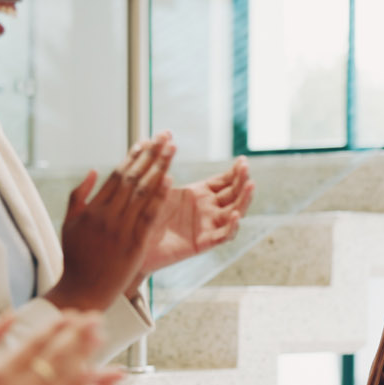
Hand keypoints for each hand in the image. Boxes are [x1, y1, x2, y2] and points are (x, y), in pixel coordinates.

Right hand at [46, 132, 176, 311]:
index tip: (146, 141)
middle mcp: (107, 215)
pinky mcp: (134, 244)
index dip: (133, 156)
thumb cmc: (76, 257)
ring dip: (159, 168)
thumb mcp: (69, 224)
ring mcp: (121, 229)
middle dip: (151, 155)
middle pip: (133, 178)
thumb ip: (79, 196)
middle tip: (165, 136)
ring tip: (172, 149)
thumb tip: (93, 171)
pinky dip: (159, 196)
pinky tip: (170, 179)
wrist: (83, 290)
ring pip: (143, 192)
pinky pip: (149, 215)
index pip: (117, 175)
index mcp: (92, 209)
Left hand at [135, 155, 255, 278]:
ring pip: (234, 212)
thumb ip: (164, 169)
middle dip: (242, 181)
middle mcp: (207, 209)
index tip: (242, 160)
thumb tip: (165, 141)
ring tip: (250, 185)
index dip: (235, 172)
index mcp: (199, 194)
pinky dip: (231, 227)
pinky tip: (235, 215)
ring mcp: (207, 226)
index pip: (224, 181)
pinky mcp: (202, 243)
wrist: (133, 242)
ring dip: (244, 200)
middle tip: (246, 168)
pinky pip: (222, 236)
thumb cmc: (142, 214)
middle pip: (233, 194)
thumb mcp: (155, 187)